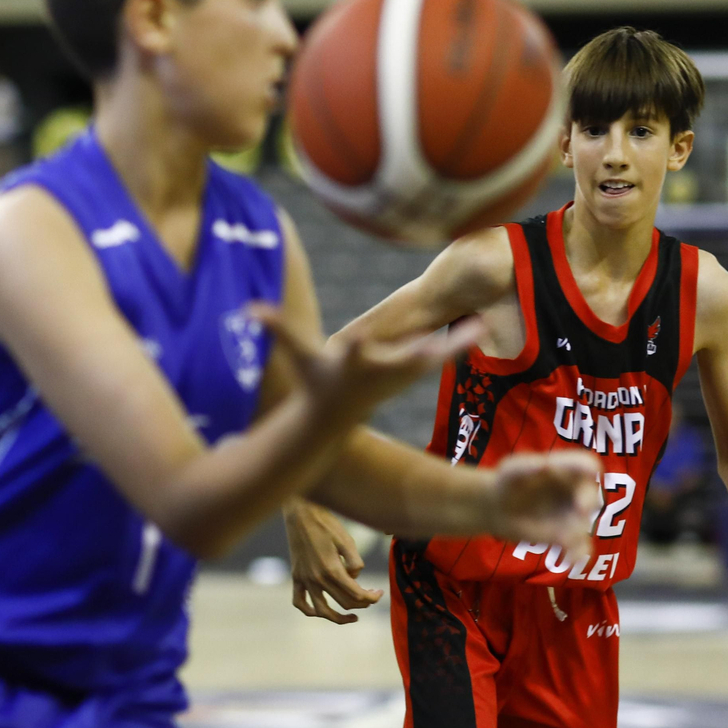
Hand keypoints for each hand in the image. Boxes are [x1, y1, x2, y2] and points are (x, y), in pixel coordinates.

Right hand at [257, 307, 484, 428]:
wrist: (334, 418)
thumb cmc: (314, 381)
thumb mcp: (297, 356)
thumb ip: (276, 329)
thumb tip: (246, 308)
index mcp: (350, 366)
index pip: (354, 354)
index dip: (356, 348)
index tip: (359, 341)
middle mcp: (379, 372)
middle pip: (405, 359)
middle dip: (424, 350)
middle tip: (444, 341)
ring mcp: (398, 377)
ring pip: (431, 358)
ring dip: (456, 344)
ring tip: (481, 325)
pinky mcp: (410, 375)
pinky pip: (438, 357)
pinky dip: (458, 344)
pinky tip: (481, 327)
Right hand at [285, 498, 382, 623]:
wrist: (301, 513)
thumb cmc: (327, 524)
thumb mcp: (347, 540)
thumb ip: (356, 563)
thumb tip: (355, 577)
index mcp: (332, 570)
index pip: (357, 594)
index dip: (372, 597)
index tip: (379, 592)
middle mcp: (317, 579)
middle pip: (344, 603)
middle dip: (362, 603)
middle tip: (371, 597)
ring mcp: (305, 579)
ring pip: (322, 611)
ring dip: (338, 618)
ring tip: (351, 617)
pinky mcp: (296, 576)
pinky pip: (299, 601)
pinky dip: (309, 610)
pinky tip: (320, 611)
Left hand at [489, 451, 601, 560]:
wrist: (498, 508)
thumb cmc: (508, 482)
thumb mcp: (511, 469)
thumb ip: (525, 465)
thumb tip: (544, 465)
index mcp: (566, 470)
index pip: (586, 464)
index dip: (590, 468)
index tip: (590, 472)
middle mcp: (576, 493)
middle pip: (591, 495)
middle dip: (589, 501)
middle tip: (580, 508)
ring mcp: (573, 516)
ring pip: (585, 526)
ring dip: (579, 533)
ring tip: (564, 540)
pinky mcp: (566, 537)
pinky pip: (580, 547)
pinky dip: (578, 555)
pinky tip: (569, 560)